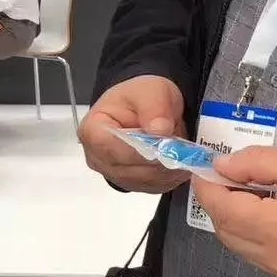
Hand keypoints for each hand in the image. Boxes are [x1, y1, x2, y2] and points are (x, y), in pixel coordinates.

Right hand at [80, 75, 188, 192]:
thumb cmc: (142, 96)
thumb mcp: (152, 90)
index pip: (108, 147)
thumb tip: (159, 129)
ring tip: (184, 151)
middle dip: (158, 161)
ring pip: (144, 181)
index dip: (136, 151)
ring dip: (168, 169)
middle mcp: (97, 156)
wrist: (147, 106)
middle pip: (127, 169)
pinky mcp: (132, 184)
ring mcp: (113, 173)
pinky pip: (153, 187)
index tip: (163, 147)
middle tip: (183, 149)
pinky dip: (171, 177)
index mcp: (93, 129)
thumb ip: (154, 106)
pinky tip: (180, 161)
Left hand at [193, 148, 276, 276]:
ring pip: (234, 242)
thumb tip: (221, 165)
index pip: (221, 206)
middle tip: (222, 174)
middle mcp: (269, 255)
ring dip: (227, 216)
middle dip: (215, 200)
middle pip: (223, 227)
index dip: (207, 184)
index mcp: (273, 227)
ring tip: (241, 190)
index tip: (204, 165)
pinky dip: (243, 231)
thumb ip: (257, 162)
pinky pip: (250, 252)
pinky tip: (257, 212)